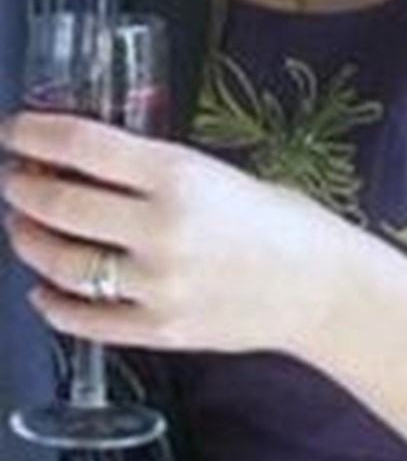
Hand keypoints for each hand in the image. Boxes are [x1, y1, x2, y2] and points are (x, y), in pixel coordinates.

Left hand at [0, 111, 345, 353]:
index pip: (86, 146)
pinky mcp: (159, 330)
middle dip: (23, 188)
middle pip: (63, 205)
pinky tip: (45, 291)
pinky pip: (87, 321)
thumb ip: (157, 172)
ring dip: (31, 243)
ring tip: (22, 229)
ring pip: (64, 264)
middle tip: (13, 179)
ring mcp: (158, 285)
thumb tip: (92, 164)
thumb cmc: (282, 221)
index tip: (14, 130)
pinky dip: (54, 305)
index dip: (37, 134)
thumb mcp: (218, 173)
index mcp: (182, 175)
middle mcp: (163, 229)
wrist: (322, 286)